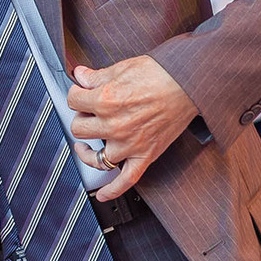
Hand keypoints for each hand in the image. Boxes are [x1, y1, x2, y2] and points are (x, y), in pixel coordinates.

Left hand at [68, 56, 195, 202]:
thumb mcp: (123, 67)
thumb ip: (97, 76)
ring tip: (86, 145)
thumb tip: (80, 75)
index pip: (73, 101)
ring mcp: (128, 144)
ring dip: (89, 151)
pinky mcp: (145, 155)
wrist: (188, 83)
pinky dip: (113, 190)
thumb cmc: (160, 74)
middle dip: (82, 118)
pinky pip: (125, 180)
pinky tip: (104, 193)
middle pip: (78, 129)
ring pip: (95, 157)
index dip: (76, 95)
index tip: (81, 94)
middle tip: (90, 113)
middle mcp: (114, 125)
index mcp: (106, 100)